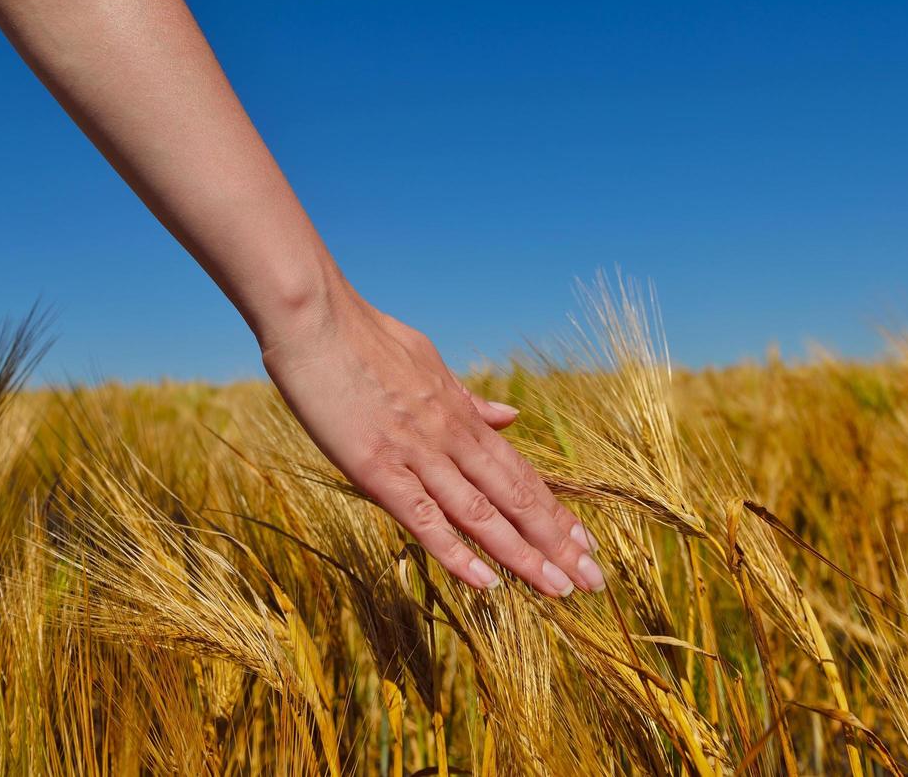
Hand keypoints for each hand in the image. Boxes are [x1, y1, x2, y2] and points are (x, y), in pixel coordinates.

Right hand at [260, 286, 604, 595]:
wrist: (315, 318)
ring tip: (560, 590)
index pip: (517, 471)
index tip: (584, 543)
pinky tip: (486, 583)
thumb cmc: (364, 335)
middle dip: (555, 542)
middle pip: (513, 496)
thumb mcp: (427, 360)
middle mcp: (448, 436)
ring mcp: (415, 452)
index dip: (552, 510)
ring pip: (480, 513)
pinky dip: (456, 553)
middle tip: (592, 581)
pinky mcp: (376, 467)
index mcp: (459, 413)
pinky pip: (423, 517)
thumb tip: (510, 416)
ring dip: (523, 555)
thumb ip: (467, 397)